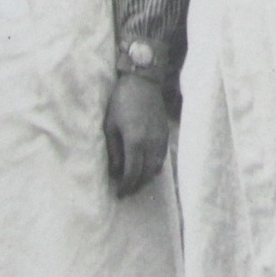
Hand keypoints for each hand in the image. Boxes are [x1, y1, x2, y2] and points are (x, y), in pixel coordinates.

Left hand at [103, 73, 167, 197]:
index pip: (133, 173)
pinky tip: (146, 166)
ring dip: (146, 177)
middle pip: (146, 174)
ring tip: (135, 181)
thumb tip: (115, 171)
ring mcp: (161, 138)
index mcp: (135, 141)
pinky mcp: (165, 133)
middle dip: (136, 185)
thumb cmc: (121, 102)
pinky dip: (154, 166)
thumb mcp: (110, 125)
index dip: (126, 186)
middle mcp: (151, 143)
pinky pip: (162, 157)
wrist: (143, 82)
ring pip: (157, 167)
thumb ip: (113, 150)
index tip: (119, 194)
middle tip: (126, 191)